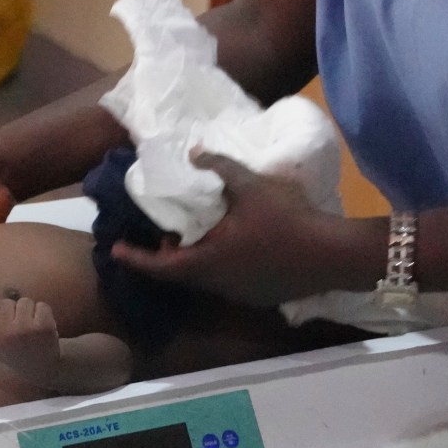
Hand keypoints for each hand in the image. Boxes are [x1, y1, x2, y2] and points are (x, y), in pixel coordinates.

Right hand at [0, 294, 61, 385]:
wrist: (41, 368)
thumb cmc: (15, 350)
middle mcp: (7, 333)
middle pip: (7, 302)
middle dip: (13, 309)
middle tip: (18, 325)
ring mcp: (26, 329)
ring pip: (25, 301)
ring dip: (28, 310)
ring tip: (30, 325)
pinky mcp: (44, 326)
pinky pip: (41, 305)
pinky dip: (43, 312)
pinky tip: (41, 326)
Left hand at [108, 152, 373, 304]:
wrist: (332, 255)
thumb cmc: (286, 221)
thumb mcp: (250, 187)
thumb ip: (219, 168)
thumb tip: (193, 152)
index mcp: (207, 262)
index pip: (160, 266)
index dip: (136, 258)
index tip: (115, 250)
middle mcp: (218, 285)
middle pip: (182, 275)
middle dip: (167, 257)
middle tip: (161, 235)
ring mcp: (241, 294)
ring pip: (206, 279)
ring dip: (194, 261)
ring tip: (194, 236)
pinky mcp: (261, 296)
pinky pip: (228, 282)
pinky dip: (218, 266)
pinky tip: (232, 247)